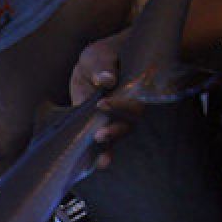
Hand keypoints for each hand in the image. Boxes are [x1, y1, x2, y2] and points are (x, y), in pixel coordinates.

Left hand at [69, 30, 142, 167]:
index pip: (130, 101)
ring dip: (109, 148)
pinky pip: (103, 144)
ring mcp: (116, 120)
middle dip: (115, 132)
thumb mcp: (99, 55)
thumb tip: (104, 80)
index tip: (102, 104)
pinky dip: (97, 155)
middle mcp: (127, 108)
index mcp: (131, 89)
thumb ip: (102, 66)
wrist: (100, 63)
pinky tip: (90, 166)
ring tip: (101, 160)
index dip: (119, 105)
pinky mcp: (101, 128)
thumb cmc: (104, 56)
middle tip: (100, 136)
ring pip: (117, 138)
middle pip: (127, 124)